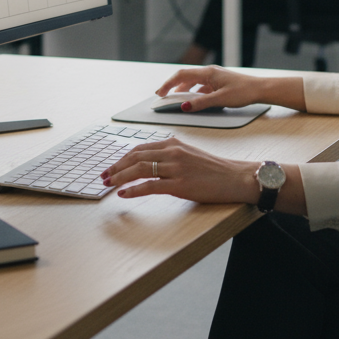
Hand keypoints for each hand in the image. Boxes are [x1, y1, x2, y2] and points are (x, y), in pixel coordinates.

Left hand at [100, 137, 257, 202]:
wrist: (235, 177)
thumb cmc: (214, 170)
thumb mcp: (189, 154)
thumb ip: (170, 155)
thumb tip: (150, 164)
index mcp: (173, 143)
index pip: (140, 148)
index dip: (122, 158)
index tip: (111, 167)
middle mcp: (173, 152)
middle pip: (135, 157)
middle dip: (116, 167)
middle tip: (104, 177)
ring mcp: (176, 167)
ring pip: (140, 169)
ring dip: (120, 177)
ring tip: (109, 184)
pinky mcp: (180, 184)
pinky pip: (150, 185)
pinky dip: (134, 189)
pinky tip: (124, 194)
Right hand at [157, 65, 303, 111]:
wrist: (260, 89)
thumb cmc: (243, 91)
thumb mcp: (220, 99)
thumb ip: (201, 103)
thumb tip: (185, 106)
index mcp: (208, 73)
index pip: (181, 75)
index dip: (168, 84)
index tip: (160, 93)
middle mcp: (209, 72)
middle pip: (185, 77)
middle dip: (173, 86)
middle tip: (163, 95)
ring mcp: (214, 77)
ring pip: (193, 82)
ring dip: (183, 89)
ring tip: (176, 98)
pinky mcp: (219, 83)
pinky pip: (202, 86)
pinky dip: (194, 93)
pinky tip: (195, 100)